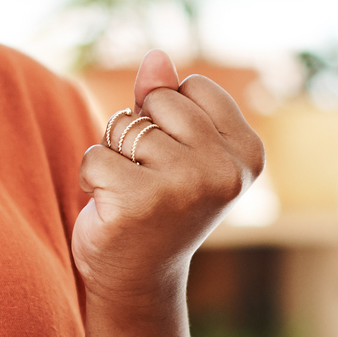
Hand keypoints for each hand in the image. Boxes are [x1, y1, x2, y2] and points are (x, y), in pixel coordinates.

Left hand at [74, 51, 265, 308]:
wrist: (139, 279)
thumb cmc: (158, 204)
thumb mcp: (175, 146)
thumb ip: (167, 98)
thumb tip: (155, 57)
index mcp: (247, 152)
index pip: (191, 87)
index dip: (169, 116)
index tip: (177, 161)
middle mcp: (224, 171)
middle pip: (157, 101)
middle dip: (139, 133)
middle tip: (150, 179)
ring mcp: (184, 188)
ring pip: (123, 127)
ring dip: (114, 156)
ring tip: (131, 193)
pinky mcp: (139, 203)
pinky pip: (94, 156)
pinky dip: (90, 178)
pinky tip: (110, 209)